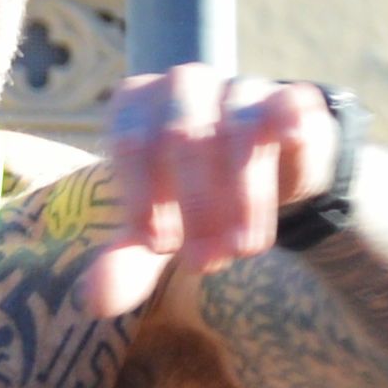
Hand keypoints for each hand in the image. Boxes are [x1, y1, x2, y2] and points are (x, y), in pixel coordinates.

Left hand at [79, 65, 339, 319]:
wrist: (259, 171)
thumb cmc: (187, 197)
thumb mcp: (156, 228)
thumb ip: (126, 260)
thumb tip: (96, 302)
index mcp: (136, 105)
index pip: (133, 143)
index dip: (145, 196)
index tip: (161, 247)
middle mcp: (182, 85)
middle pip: (183, 135)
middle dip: (196, 206)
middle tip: (206, 264)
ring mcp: (235, 87)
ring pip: (238, 128)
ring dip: (243, 195)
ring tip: (244, 249)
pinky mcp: (284, 96)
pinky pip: (287, 102)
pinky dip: (289, 123)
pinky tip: (291, 143)